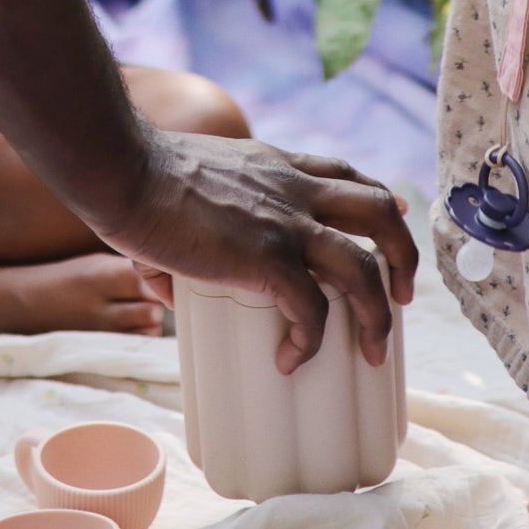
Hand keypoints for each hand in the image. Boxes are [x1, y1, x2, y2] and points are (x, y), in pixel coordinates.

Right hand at [102, 131, 419, 374]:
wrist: (126, 171)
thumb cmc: (139, 180)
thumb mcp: (187, 189)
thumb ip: (188, 236)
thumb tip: (170, 290)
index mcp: (279, 167)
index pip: (346, 174)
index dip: (378, 200)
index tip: (395, 219)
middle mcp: (295, 189)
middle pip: (379, 209)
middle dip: (403, 253)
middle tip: (402, 294)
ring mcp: (286, 222)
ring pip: (363, 265)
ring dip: (379, 311)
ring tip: (375, 348)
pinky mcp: (266, 256)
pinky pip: (311, 307)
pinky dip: (310, 339)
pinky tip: (291, 361)